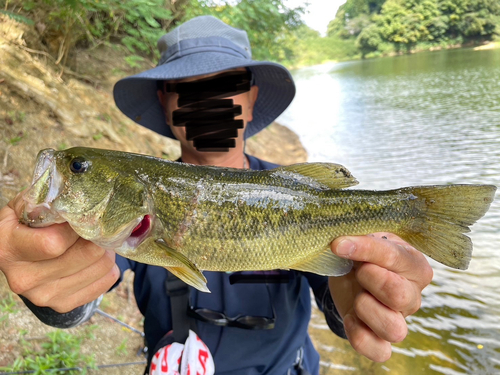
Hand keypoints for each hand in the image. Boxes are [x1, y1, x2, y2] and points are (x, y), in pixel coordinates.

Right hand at [0, 192, 119, 312]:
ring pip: (100, 267)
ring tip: (95, 240)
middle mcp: (24, 278)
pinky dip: (108, 267)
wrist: (17, 256)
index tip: (82, 216)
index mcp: (10, 249)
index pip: (55, 243)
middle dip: (98, 236)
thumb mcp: (25, 206)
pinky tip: (96, 258)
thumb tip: (78, 201)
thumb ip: (47, 201)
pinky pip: (105, 282)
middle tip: (97, 226)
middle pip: (85, 255)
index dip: (77, 226)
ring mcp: (43, 296)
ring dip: (105, 250)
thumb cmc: (25, 225)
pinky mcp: (62, 304)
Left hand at [328, 233, 432, 361]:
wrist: (349, 275)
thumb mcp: (362, 238)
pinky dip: (360, 336)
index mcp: (415, 265)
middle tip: (357, 271)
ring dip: (366, 309)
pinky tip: (350, 317)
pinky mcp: (382, 340)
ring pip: (395, 330)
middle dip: (369, 280)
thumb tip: (343, 242)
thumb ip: (360, 236)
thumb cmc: (362, 254)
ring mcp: (400, 320)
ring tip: (357, 296)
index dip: (364, 249)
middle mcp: (413, 295)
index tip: (338, 244)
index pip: (394, 257)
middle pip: (399, 296)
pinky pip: (380, 352)